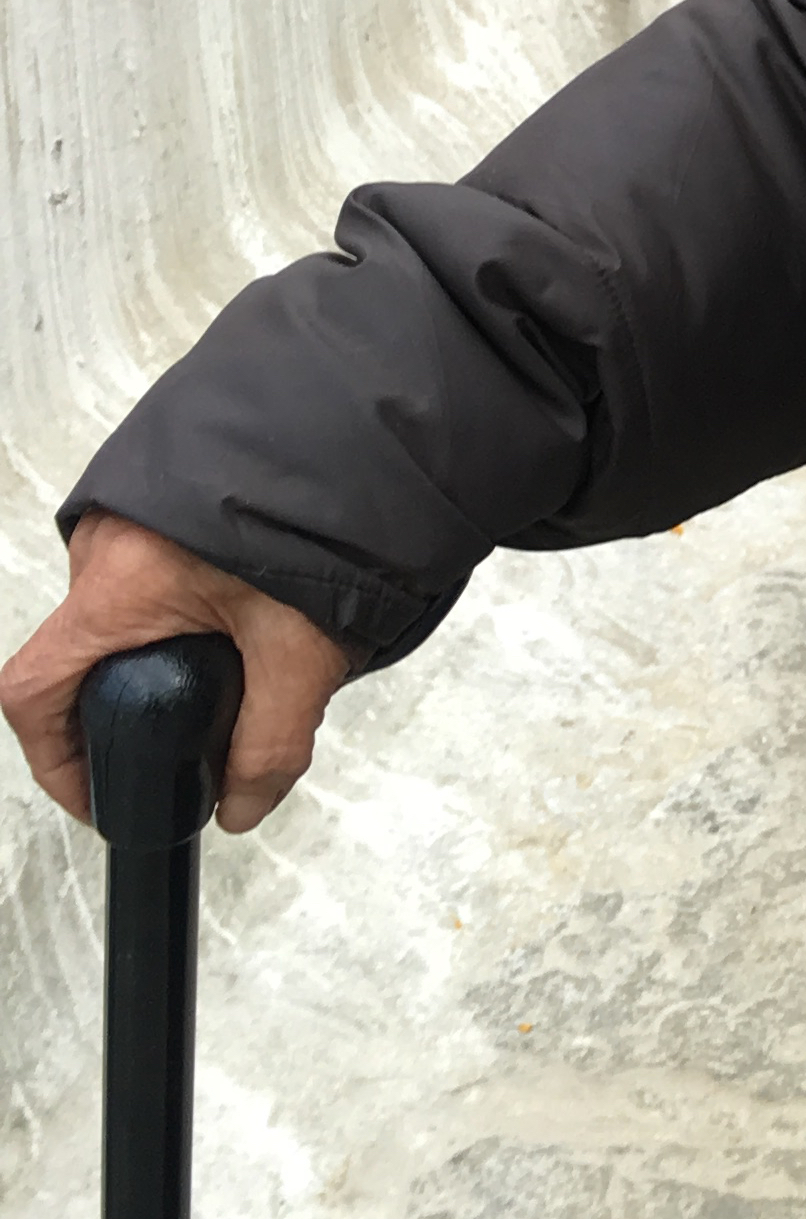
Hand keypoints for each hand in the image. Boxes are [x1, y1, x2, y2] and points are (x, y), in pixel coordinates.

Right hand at [2, 517, 350, 834]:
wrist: (358, 414)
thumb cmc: (320, 510)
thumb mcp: (301, 649)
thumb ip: (272, 739)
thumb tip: (243, 804)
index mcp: (117, 586)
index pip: (34, 690)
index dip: (53, 760)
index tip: (97, 792)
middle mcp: (108, 543)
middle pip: (85, 654)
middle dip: (132, 702)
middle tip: (193, 731)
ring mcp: (134, 512)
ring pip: (127, 609)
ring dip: (169, 646)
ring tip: (244, 662)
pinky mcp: (169, 493)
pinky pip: (158, 566)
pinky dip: (193, 601)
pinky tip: (252, 609)